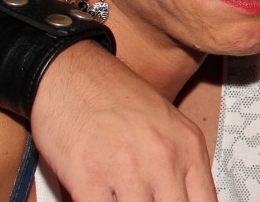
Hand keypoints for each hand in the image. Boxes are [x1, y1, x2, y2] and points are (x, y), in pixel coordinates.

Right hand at [30, 41, 216, 200]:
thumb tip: (184, 198)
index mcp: (189, 146)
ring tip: (118, 195)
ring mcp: (128, 169)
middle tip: (144, 199)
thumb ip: (181, 166)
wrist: (70, 70)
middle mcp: (165, 158)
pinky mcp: (88, 177)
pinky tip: (99, 197)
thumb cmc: (114, 96)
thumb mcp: (168, 125)